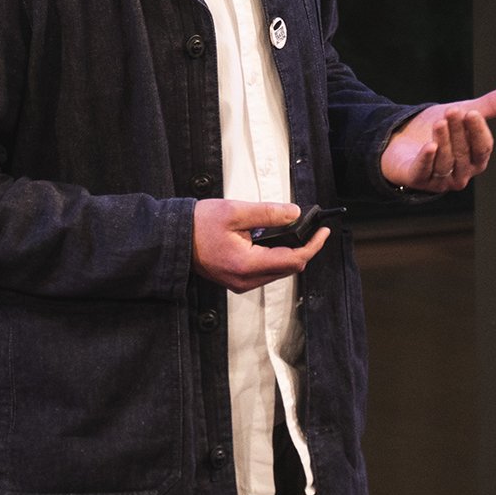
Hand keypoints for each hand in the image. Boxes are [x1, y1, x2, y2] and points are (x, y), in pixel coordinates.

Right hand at [193, 198, 329, 292]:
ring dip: (289, 253)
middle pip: (289, 268)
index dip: (312, 245)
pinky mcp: (236, 280)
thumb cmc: (197, 225)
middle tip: (310, 227)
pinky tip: (272, 241)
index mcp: (247, 264)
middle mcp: (246, 280)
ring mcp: (241, 283)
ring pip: (278, 271)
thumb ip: (267, 213)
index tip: (322, 231)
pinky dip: (274, 257)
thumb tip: (293, 214)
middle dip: (303, 248)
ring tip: (290, 231)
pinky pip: (264, 272)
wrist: (173, 240)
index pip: (293, 260)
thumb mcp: (234, 211)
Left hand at [378, 84, 495, 191]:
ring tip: (440, 122)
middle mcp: (460, 174)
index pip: (483, 149)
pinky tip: (429, 146)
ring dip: (444, 140)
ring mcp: (439, 180)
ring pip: (445, 162)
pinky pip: (424, 172)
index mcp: (476, 160)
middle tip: (452, 111)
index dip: (478, 131)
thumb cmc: (439, 128)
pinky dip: (427, 159)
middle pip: (463, 154)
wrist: (404, 136)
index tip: (471, 112)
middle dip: (457, 131)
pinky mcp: (417, 180)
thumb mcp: (465, 113)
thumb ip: (491, 106)